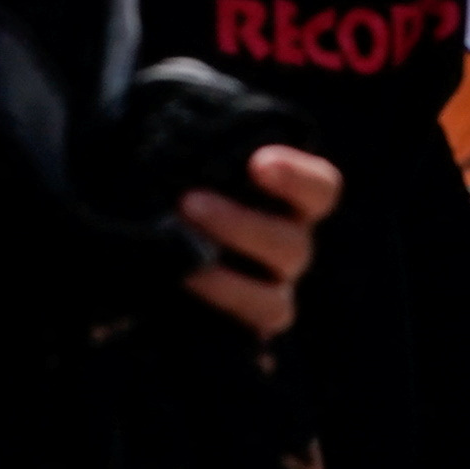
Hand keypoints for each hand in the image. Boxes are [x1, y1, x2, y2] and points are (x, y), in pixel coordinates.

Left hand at [184, 142, 343, 344]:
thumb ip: (197, 153)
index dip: (296, 178)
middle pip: (291, 245)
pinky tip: (186, 293)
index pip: (320, 189)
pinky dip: (222, 312)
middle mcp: (290, 247)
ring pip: (274, 299)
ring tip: (182, 265)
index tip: (256, 164)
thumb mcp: (191, 161)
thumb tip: (175, 139)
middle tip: (188, 203)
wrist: (149, 235)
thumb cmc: (181, 184)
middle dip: (239, 225)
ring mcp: (271, 291)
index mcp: (293, 201)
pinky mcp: (246, 325)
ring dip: (227, 281)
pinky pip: (252, 330)